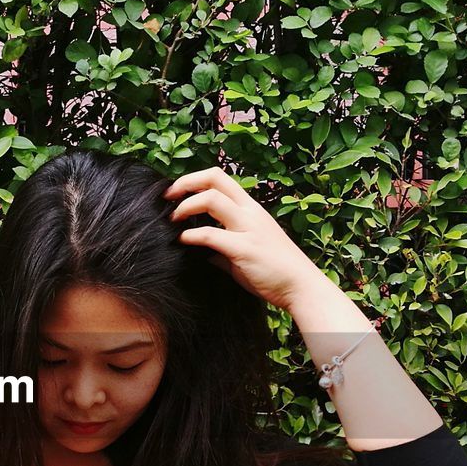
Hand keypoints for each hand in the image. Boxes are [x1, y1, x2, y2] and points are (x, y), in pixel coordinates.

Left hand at [165, 166, 326, 312]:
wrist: (300, 287)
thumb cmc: (273, 270)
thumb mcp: (245, 252)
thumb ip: (222, 247)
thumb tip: (199, 250)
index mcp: (250, 209)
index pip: (220, 178)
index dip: (193, 180)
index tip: (175, 193)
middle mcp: (250, 212)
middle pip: (214, 178)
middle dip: (185, 183)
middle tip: (166, 198)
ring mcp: (248, 228)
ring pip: (212, 199)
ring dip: (185, 207)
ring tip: (172, 221)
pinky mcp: (244, 249)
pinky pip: (211, 235)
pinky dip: (191, 236)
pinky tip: (181, 241)